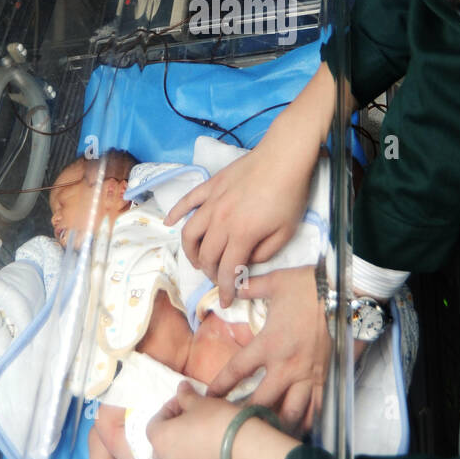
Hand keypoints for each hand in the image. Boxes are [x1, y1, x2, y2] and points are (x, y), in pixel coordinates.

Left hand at [147, 382, 238, 458]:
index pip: (155, 422)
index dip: (169, 411)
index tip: (183, 405)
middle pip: (160, 449)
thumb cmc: (219, 423)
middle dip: (172, 437)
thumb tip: (181, 388)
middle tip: (190, 427)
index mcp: (159, 439)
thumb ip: (186, 397)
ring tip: (194, 452)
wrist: (245, 454)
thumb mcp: (202, 403)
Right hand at [166, 136, 318, 306]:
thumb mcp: (286, 232)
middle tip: (218, 279)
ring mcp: (212, 202)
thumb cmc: (290, 195)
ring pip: (189, 233)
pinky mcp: (210, 186)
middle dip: (209, 273)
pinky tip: (169, 221)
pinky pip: (186, 201)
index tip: (226, 301)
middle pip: (206, 256)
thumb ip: (265, 253)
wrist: (284, 157)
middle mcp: (220, 222)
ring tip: (198, 259)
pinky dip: (175, 212)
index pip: (227, 270)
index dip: (225, 289)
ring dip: (190, 251)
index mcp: (241, 235)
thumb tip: (247, 261)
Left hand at [210, 267, 329, 430]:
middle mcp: (286, 366)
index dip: (219, 387)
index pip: (237, 370)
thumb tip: (232, 287)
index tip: (207, 399)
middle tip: (230, 429)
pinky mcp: (325, 378)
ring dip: (275, 425)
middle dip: (244, 417)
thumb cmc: (309, 287)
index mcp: (268, 344)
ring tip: (264, 437)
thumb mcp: (275, 282)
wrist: (346, 293)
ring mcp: (307, 375)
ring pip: (290, 412)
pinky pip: (315, 407)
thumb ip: (249, 287)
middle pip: (261, 401)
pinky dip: (307, 421)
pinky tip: (298, 431)